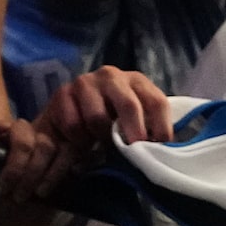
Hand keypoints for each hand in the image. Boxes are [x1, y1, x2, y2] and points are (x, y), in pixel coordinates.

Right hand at [28, 68, 170, 179]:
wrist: (71, 113)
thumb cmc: (111, 118)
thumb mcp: (134, 120)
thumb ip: (148, 128)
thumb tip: (163, 149)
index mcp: (137, 81)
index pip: (156, 101)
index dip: (162, 127)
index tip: (160, 147)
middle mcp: (112, 76)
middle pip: (128, 105)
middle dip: (133, 132)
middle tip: (133, 149)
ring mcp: (85, 82)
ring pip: (97, 118)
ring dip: (101, 138)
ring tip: (102, 144)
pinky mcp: (62, 93)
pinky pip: (73, 124)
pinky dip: (79, 139)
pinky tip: (83, 141)